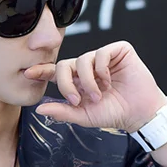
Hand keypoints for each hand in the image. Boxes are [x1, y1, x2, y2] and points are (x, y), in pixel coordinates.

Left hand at [24, 40, 166, 132]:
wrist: (138, 112)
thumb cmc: (113, 114)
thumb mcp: (84, 116)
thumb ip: (63, 112)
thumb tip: (39, 110)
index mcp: (78, 81)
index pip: (56, 72)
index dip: (42, 71)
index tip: (27, 73)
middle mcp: (88, 67)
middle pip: (65, 65)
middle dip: (65, 83)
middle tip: (75, 100)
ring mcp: (102, 57)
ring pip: (83, 59)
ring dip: (87, 81)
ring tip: (98, 95)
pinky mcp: (118, 50)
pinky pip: (101, 53)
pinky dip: (101, 70)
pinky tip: (108, 81)